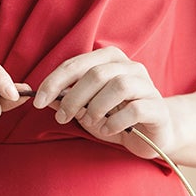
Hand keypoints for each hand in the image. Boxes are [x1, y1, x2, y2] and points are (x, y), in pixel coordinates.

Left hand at [33, 48, 178, 159]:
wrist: (154, 134)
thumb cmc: (117, 118)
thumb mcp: (88, 110)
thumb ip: (69, 101)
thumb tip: (44, 98)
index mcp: (110, 60)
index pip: (77, 64)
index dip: (55, 81)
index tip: (38, 101)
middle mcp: (131, 67)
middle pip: (96, 73)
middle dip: (73, 97)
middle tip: (62, 117)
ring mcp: (147, 86)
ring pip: (118, 86)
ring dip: (96, 107)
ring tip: (89, 122)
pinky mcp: (157, 108)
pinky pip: (135, 109)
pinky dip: (116, 121)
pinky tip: (107, 129)